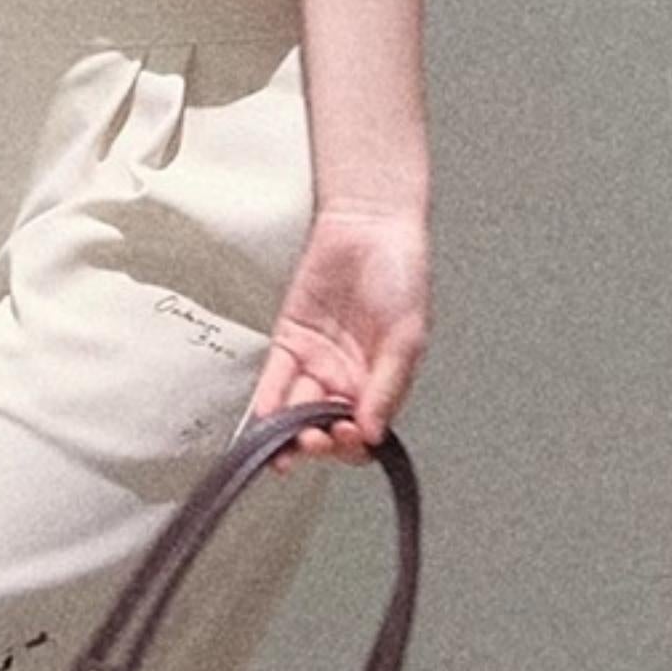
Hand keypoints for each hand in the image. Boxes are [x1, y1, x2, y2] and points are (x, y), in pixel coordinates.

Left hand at [249, 204, 430, 474]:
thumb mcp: (407, 335)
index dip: (352, 444)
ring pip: (297, 410)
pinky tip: (264, 417)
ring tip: (283, 444)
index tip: (346, 437)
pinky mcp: (289, 340)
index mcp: (379, 383)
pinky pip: (275, 379)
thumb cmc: (400, 273)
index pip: (362, 434)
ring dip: (288, 432)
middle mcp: (346, 378)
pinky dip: (268, 400)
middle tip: (313, 441)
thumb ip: (388, 385)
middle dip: (318, 442)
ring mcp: (316, 361)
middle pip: (326, 428)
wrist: (369, 225)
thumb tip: (373, 433)